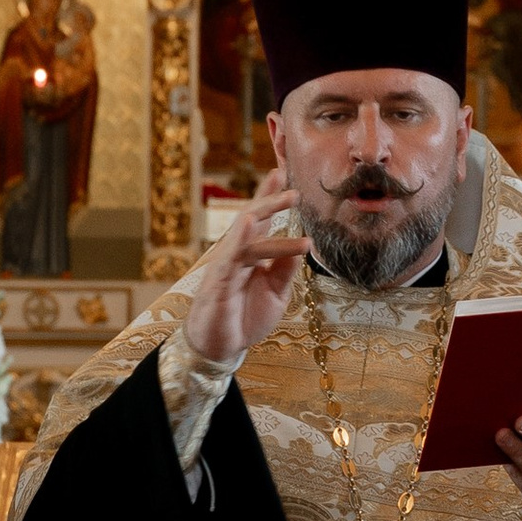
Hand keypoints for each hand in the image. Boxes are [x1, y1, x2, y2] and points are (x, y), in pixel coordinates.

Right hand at [181, 181, 310, 370]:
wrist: (220, 347)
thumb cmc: (245, 317)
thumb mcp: (276, 294)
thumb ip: (286, 270)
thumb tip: (302, 245)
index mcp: (252, 255)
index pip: (262, 221)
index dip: (270, 197)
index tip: (282, 174)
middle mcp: (238, 253)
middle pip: (254, 217)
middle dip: (273, 199)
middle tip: (295, 187)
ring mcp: (228, 263)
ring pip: (248, 232)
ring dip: (267, 213)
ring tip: (288, 198)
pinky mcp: (220, 277)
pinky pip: (231, 254)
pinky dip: (241, 236)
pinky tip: (250, 222)